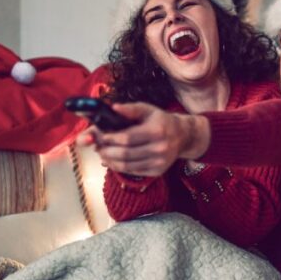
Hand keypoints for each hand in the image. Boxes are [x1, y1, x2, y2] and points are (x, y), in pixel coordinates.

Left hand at [86, 102, 209, 176]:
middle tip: (98, 147)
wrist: (182, 136)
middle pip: (125, 154)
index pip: (127, 138)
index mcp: (157, 131)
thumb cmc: (161, 121)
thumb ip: (130, 109)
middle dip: (107, 151)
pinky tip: (112, 161)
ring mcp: (159, 162)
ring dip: (110, 161)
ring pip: (127, 165)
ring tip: (102, 154)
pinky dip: (119, 167)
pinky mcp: (158, 171)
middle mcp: (160, 148)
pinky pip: (133, 171)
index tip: (100, 136)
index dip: (110, 139)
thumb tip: (112, 108)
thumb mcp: (148, 110)